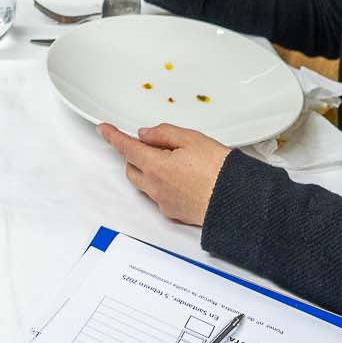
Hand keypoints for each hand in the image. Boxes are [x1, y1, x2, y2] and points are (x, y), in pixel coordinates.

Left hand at [96, 122, 232, 226]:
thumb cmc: (219, 171)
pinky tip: (183, 179)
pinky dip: (163, 185)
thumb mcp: (192, 139)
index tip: (104, 129)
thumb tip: (146, 134)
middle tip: (156, 146)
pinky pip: (158, 196)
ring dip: (150, 171)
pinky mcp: (173, 213)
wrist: (237, 200)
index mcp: (155, 166)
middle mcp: (154, 187)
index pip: (125, 147)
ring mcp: (163, 202)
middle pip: (132, 167)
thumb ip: (163, 134)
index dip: (113, 136)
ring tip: (176, 162)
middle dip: (136, 155)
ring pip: (145, 183)